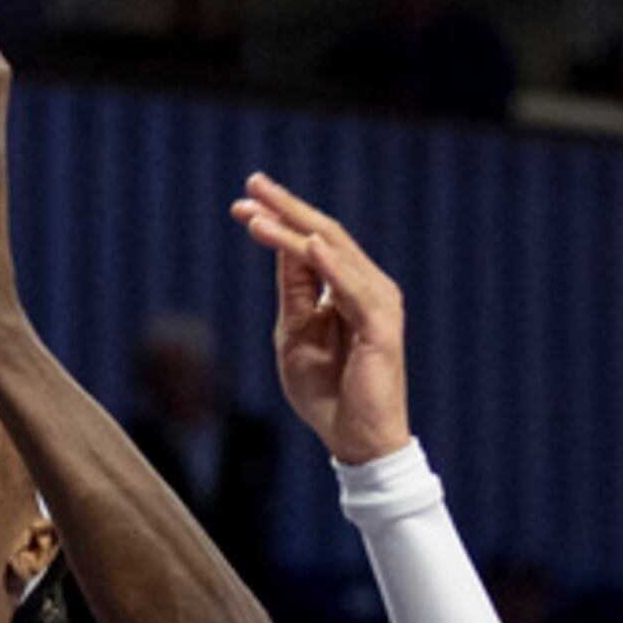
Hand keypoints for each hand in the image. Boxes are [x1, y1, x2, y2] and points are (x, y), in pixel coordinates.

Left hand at [233, 174, 410, 462]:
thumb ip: (294, 293)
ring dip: (294, 233)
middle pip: (326, 235)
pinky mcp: (382, 326)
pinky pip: (353, 289)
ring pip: (333, 255)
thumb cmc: (327, 391)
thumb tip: (284, 250)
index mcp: (346, 288)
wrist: (355, 438)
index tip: (241, 204)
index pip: (312, 242)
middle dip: (286, 208)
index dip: (278, 220)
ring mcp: (378, 303)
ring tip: (258, 217)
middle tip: (251, 184)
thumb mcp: (295, 334)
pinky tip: (308, 246)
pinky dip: (331, 266)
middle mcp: (367, 286)